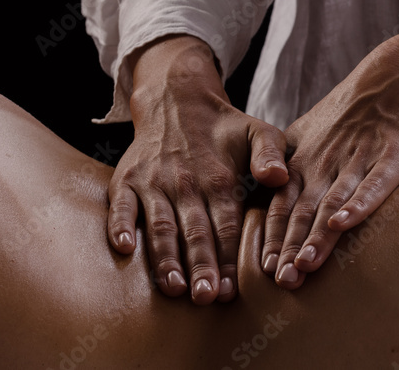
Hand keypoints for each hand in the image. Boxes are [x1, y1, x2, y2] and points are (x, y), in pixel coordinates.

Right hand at [107, 35, 288, 303]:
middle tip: (206, 296)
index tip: (231, 289)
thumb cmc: (225, 129)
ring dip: (165, 257)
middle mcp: (186, 182)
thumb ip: (271, 154)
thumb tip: (278, 177)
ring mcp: (154, 182)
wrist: (178, 100)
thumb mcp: (259, 131)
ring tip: (173, 287)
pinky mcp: (127, 179)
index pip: (226, 225)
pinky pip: (120, 204)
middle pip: (195, 230)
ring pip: (160, 224)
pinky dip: (120, 224)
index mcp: (221, 178)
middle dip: (201, 266)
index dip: (229, 257)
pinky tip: (123, 248)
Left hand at [261, 29, 398, 287]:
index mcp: (306, 161)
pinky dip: (359, 203)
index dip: (275, 236)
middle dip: (292, 246)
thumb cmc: (351, 113)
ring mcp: (359, 160)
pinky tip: (345, 223)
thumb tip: (262, 196)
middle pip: (305, 209)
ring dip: (319, 234)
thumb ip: (287, 164)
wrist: (397, 78)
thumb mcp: (309, 134)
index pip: (284, 203)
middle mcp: (327, 163)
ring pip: (334, 201)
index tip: (265, 268)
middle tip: (282, 280)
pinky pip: (374, 183)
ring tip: (306, 264)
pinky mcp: (394, 158)